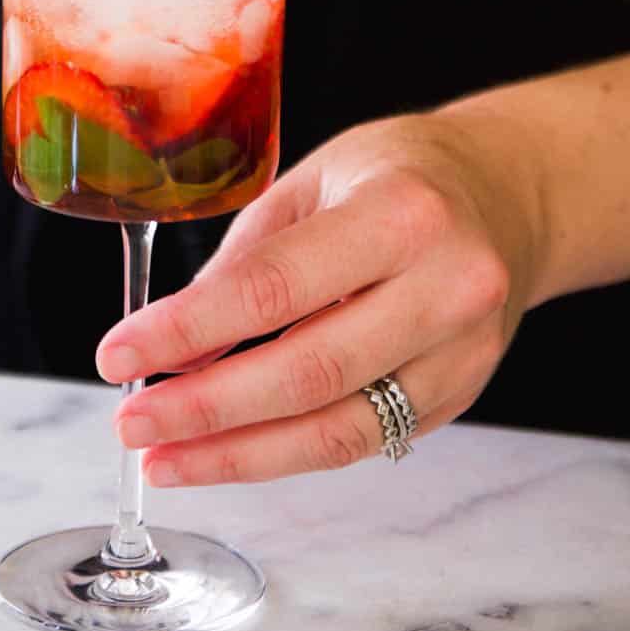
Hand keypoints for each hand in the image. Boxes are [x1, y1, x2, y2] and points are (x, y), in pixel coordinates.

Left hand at [96, 110, 545, 485]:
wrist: (510, 195)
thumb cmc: (401, 172)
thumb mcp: (318, 177)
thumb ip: (251, 255)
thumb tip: (173, 335)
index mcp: (400, 213)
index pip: (274, 287)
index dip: (188, 331)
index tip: (119, 353)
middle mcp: (444, 287)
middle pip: (306, 372)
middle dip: (206, 409)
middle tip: (131, 422)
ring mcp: (461, 353)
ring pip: (336, 429)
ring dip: (239, 454)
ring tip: (165, 458)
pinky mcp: (459, 396)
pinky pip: (361, 440)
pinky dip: (287, 453)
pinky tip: (230, 452)